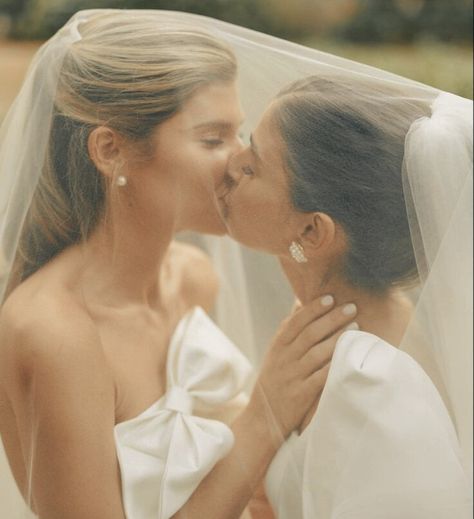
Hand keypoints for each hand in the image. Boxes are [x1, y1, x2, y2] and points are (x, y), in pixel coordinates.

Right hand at [250, 296, 357, 439]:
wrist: (262, 417)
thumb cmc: (274, 379)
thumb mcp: (275, 352)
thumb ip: (288, 328)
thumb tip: (299, 301)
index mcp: (278, 346)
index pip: (295, 322)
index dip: (313, 309)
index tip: (330, 297)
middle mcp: (284, 359)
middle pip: (309, 334)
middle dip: (331, 319)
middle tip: (351, 307)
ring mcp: (292, 377)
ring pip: (316, 354)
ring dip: (337, 339)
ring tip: (355, 327)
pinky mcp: (301, 395)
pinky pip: (320, 378)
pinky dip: (334, 367)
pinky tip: (349, 358)